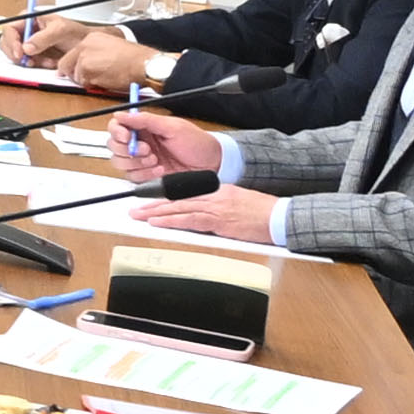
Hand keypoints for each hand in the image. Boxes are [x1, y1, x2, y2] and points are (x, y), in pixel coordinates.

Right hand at [10, 18, 137, 90]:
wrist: (87, 46)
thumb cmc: (77, 33)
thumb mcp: (62, 30)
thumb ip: (44, 37)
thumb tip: (26, 47)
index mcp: (30, 18)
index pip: (10, 28)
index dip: (11, 41)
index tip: (20, 53)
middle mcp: (27, 30)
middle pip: (8, 42)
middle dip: (17, 53)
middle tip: (28, 62)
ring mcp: (29, 43)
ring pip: (16, 54)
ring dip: (29, 60)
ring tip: (47, 61)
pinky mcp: (35, 55)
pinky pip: (27, 62)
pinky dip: (37, 65)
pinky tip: (50, 63)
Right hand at [111, 107, 220, 185]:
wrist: (211, 164)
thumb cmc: (197, 143)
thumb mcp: (172, 127)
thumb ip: (146, 120)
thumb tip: (122, 114)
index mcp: (144, 127)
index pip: (117, 126)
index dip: (117, 131)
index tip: (126, 136)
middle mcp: (140, 143)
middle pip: (114, 145)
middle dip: (128, 149)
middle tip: (147, 149)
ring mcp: (141, 160)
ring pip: (120, 162)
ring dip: (137, 162)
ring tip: (155, 159)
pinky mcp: (145, 175)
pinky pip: (132, 177)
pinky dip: (144, 174)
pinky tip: (159, 169)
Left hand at [126, 187, 277, 244]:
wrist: (279, 217)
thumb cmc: (262, 213)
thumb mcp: (237, 202)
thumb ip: (218, 206)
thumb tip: (201, 214)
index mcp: (217, 190)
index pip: (185, 194)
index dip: (165, 198)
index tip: (149, 202)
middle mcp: (214, 196)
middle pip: (177, 199)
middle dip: (154, 205)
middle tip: (135, 208)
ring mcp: (216, 207)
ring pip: (179, 208)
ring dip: (156, 213)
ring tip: (139, 216)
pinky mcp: (219, 220)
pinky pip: (190, 220)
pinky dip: (171, 221)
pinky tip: (157, 223)